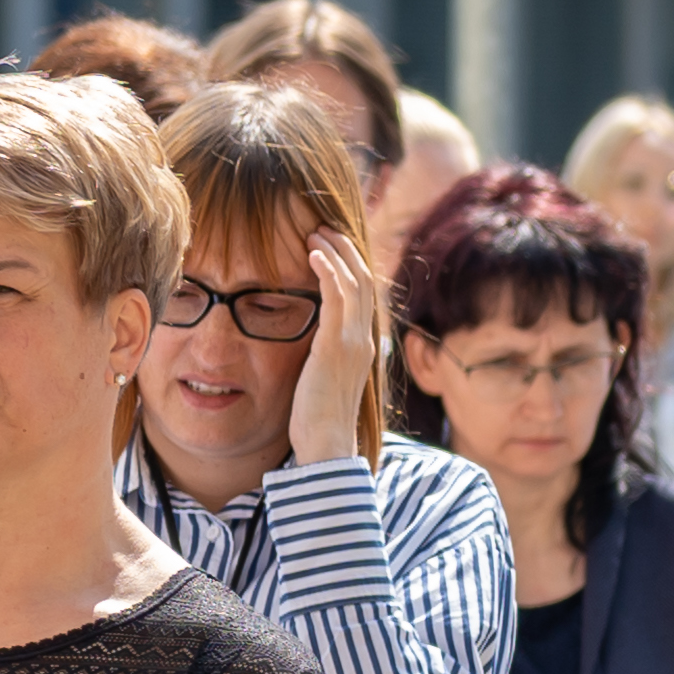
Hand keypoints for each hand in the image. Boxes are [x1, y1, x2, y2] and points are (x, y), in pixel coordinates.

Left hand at [291, 228, 392, 463]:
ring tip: (314, 234)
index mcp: (362, 348)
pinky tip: (314, 255)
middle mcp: (364, 341)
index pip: (363, 296)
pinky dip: (327, 271)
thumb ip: (321, 358)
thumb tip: (309, 349)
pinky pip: (337, 297)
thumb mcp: (322, 382)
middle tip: (323, 229)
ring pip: (354, 282)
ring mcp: (353, 342)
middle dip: (345, 250)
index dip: (351, 267)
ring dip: (335, 253)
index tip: (331, 247)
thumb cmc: (318, 421)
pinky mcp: (337, 345)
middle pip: (364, 281)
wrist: (326, 445)